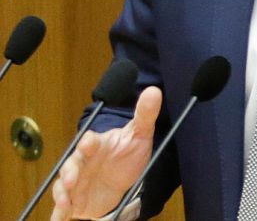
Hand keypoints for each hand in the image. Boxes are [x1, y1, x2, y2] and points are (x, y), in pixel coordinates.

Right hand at [50, 86, 160, 220]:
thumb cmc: (129, 154)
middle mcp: (82, 163)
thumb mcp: (140, 135)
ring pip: (63, 186)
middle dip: (69, 172)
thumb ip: (145, 114)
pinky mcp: (74, 199)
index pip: (89, 140)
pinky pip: (62, 208)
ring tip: (66, 203)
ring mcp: (76, 182)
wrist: (124, 180)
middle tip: (72, 181)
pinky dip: (59, 214)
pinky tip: (60, 219)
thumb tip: (153, 91)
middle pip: (70, 164)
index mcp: (97, 145)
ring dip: (62, 194)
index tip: (87, 145)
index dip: (87, 143)